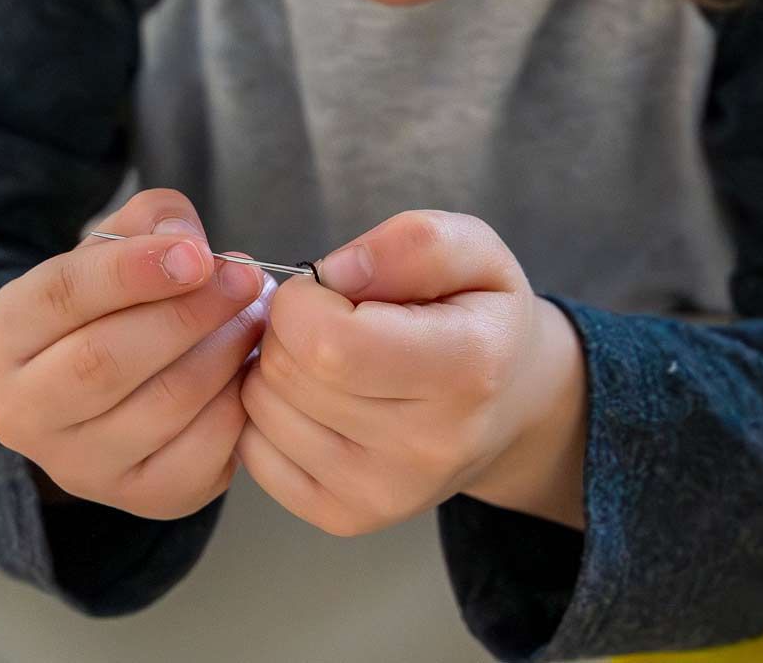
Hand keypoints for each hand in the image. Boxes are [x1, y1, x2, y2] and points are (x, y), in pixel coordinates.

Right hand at [0, 188, 273, 519]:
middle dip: (188, 313)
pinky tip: (249, 370)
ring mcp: (77, 465)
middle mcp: (22, 411)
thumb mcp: (110, 250)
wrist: (100, 399)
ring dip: (224, 353)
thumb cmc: (107, 309)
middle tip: (245, 281)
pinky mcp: (138, 497)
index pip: (61, 297)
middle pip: (106, 360)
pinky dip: (237, 405)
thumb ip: (147, 223)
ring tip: (253, 317)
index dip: (133, 270)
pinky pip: (201, 452)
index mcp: (1, 337)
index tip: (198, 254)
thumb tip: (184, 239)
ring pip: (161, 405)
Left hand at [236, 210, 587, 536]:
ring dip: (276, 368)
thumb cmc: (481, 316)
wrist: (509, 404)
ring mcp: (384, 494)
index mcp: (465, 369)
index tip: (329, 289)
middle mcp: (427, 446)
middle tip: (333, 320)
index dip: (304, 298)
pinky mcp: (347, 518)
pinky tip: (315, 399)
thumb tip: (332, 275)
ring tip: (330, 359)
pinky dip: (270, 413)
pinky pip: (253, 450)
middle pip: (286, 371)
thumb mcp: (475, 251)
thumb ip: (413, 244)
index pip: (327, 341)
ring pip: (261, 408)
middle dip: (289, 327)